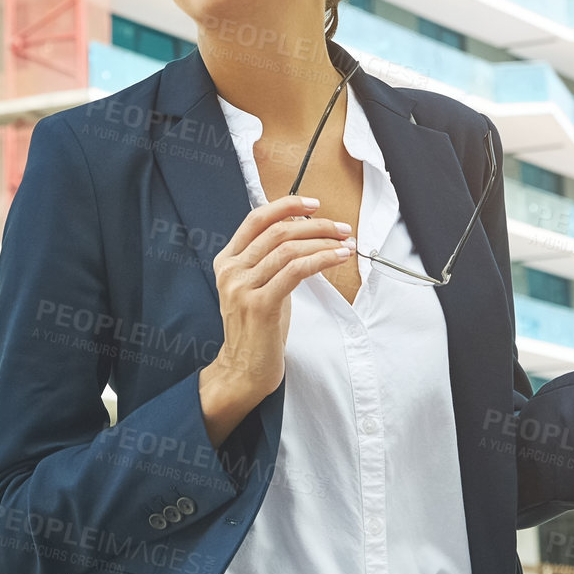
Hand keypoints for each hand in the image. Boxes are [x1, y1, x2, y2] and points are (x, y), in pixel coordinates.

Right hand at [202, 194, 354, 425]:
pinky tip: (338, 257)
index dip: (286, 205)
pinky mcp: (260, 305)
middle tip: (342, 228)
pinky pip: (296, 271)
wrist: (243, 369)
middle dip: (316, 225)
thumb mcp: (258, 287)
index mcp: (227, 261)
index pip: (256, 219)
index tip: (314, 204)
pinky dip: (321, 259)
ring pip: (289, 248)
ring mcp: (242, 287)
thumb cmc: (257, 329)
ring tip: (346, 243)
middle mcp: (231, 270)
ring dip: (323, 241)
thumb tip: (303, 233)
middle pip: (278, 231)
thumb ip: (271, 260)